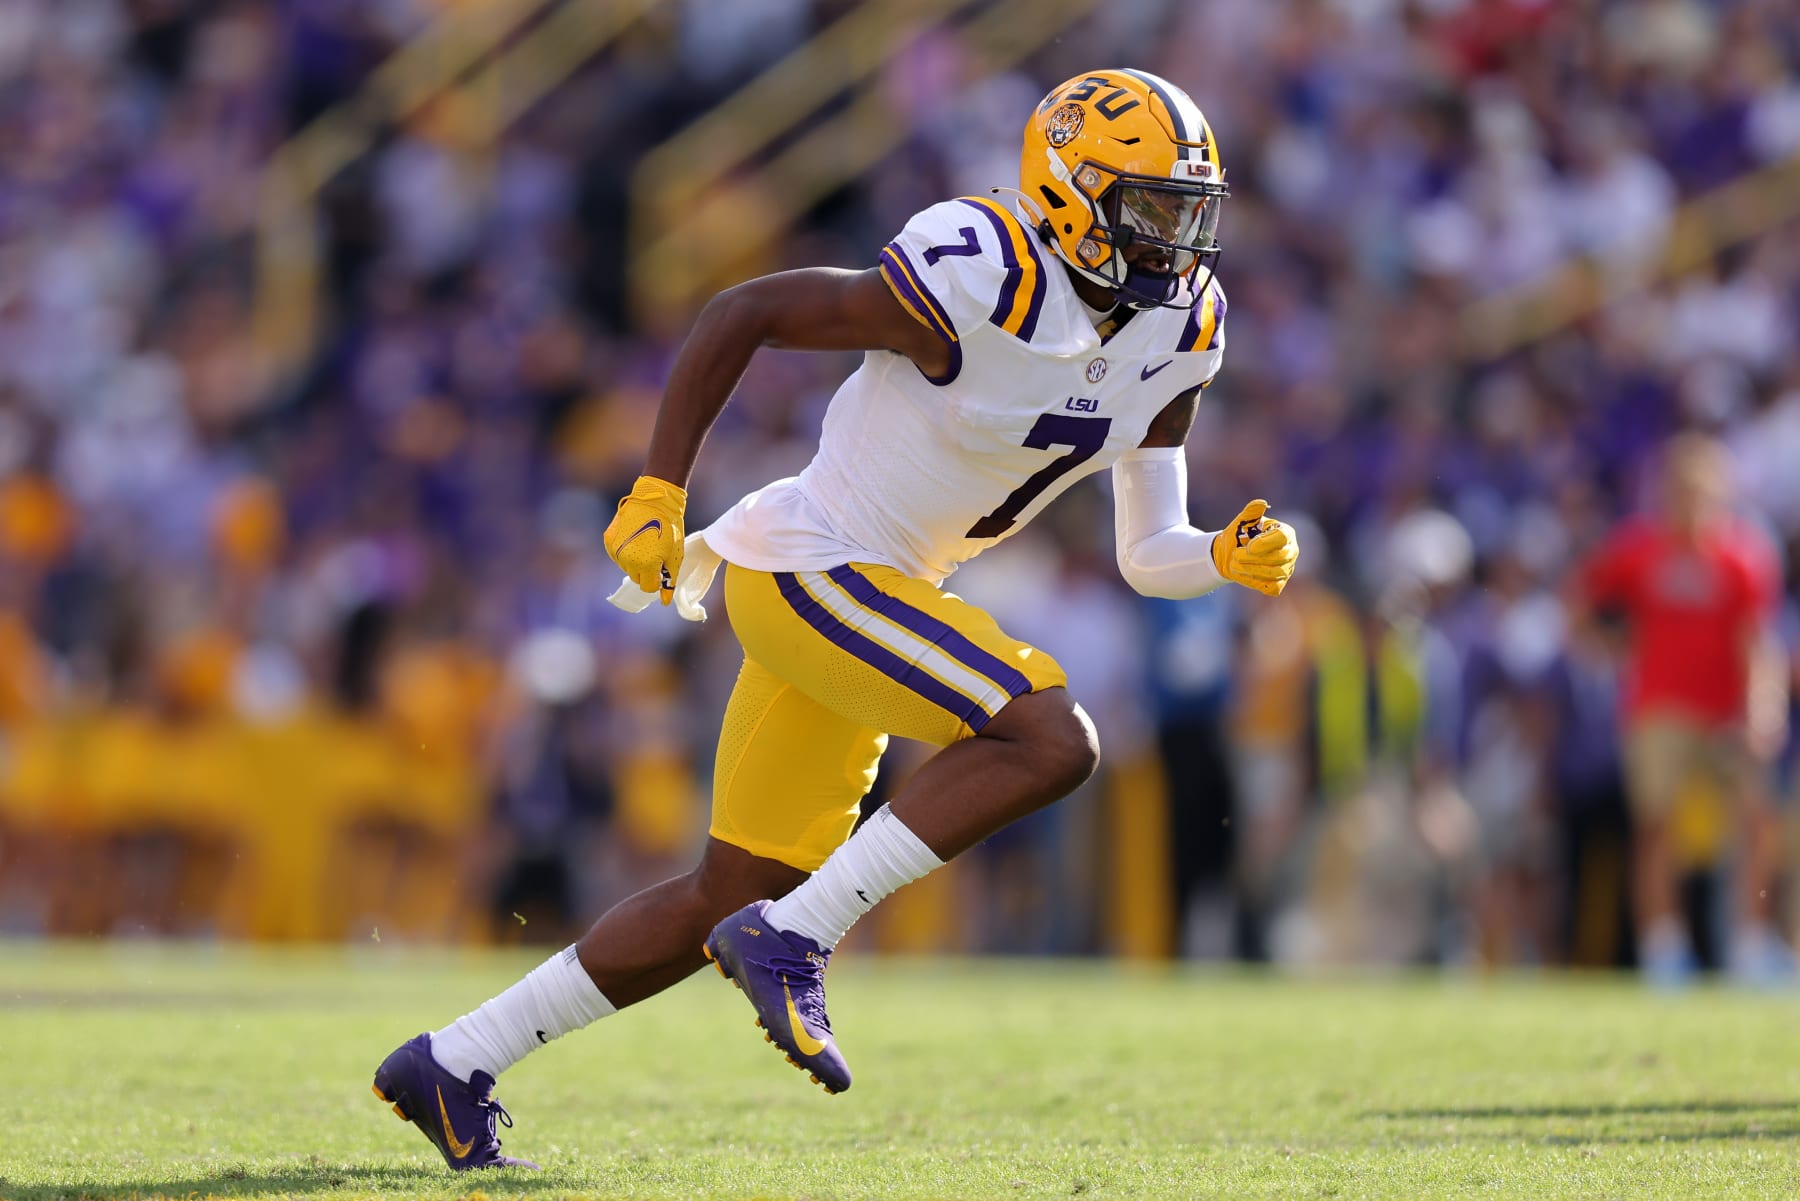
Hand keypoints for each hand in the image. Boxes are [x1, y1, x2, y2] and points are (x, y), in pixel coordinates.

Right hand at [603, 475, 687, 604]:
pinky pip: (617, 555)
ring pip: (626, 567)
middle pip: (636, 578)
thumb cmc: (668, 527)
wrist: (654, 500)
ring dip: (635, 561)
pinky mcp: (608, 540)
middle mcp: (627, 560)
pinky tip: (634, 538)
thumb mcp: (674, 555)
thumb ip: (669, 580)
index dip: (656, 580)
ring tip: (645, 543)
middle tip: (655, 554)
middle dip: (646, 571)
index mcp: (645, 565)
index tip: (661, 569)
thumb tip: (664, 602)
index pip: (647, 587)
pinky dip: (625, 551)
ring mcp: (615, 550)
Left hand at [1210, 498, 1298, 597]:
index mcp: (1285, 533)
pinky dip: (1256, 582)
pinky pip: (1272, 587)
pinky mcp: (1279, 583)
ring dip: (1252, 570)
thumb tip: (1261, 503)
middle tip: (1236, 555)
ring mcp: (1286, 568)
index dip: (1265, 543)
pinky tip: (1242, 574)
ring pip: (1275, 573)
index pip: (1282, 538)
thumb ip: (1251, 512)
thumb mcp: (1242, 522)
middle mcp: (1290, 551)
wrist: (1229, 555)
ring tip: (1234, 564)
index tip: (1248, 546)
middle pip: (1280, 557)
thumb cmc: (1238, 536)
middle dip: (1255, 558)